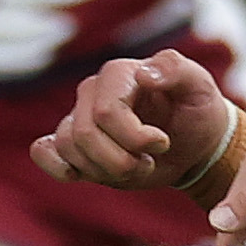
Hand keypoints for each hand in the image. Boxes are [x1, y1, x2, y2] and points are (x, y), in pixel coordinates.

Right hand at [33, 50, 234, 189]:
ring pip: (70, 150)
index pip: (107, 112)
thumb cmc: (196, 109)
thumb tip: (143, 73)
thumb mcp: (200, 86)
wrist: (193, 141)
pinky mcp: (73, 144)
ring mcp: (79, 117)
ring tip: (136, 166)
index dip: (134, 138)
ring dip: (106, 170)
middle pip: (86, 135)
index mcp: (118, 73)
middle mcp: (92, 91)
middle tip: (148, 162)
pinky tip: (76, 174)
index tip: (162, 143)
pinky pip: (44, 151)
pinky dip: (55, 165)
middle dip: (121, 160)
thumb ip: (176, 70)